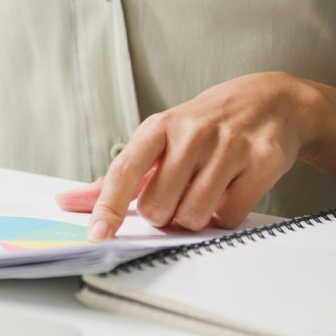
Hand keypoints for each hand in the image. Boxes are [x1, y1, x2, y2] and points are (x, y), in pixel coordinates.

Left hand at [60, 72, 327, 239]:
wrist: (270, 101)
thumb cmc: (203, 127)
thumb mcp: (158, 140)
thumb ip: (117, 177)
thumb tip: (66, 201)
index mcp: (159, 127)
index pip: (124, 172)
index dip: (108, 208)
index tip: (97, 235)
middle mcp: (192, 133)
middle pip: (160, 207)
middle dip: (165, 215)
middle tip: (177, 197)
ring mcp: (229, 145)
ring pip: (195, 216)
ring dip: (195, 219)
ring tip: (203, 194)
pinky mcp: (263, 160)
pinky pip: (230, 216)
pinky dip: (225, 216)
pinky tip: (230, 192)